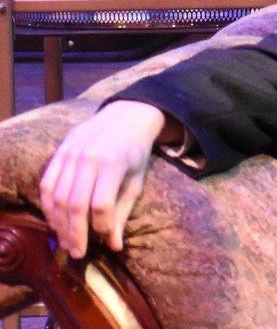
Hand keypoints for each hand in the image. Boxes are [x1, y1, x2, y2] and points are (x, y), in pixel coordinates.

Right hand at [39, 100, 168, 257]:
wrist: (124, 118)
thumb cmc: (134, 153)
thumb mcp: (136, 180)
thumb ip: (123, 212)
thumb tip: (114, 246)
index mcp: (114, 162)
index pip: (101, 204)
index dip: (101, 227)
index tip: (104, 239)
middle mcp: (89, 158)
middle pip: (75, 204)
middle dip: (76, 233)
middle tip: (78, 253)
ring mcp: (70, 154)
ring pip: (57, 198)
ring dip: (59, 225)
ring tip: (67, 242)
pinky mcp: (58, 154)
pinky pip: (46, 186)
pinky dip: (48, 208)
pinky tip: (55, 222)